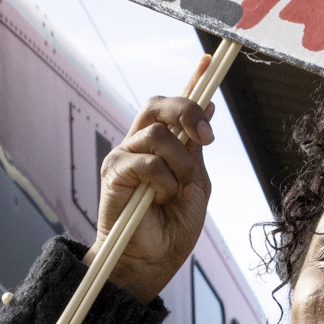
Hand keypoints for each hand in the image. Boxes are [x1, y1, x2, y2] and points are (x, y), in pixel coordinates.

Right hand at [94, 82, 215, 299]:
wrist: (149, 263)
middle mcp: (140, 144)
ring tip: (178, 190)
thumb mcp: (195, 184)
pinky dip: (163, 181)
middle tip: (205, 138)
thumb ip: (196, 149)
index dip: (192, 81)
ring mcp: (124, 156)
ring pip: (157, 134)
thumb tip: (209, 108)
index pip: (174, 107)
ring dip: (179, 163)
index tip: (210, 60)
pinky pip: (146, 161)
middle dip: (187, 111)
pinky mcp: (113, 172)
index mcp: (162, 147)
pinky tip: (159, 199)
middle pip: (159, 105)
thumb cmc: (171, 229)